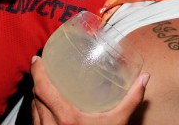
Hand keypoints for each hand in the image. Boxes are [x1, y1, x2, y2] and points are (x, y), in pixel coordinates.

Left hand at [30, 56, 148, 124]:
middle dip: (37, 79)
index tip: (38, 58)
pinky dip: (38, 109)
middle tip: (42, 65)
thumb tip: (144, 78)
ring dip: (37, 94)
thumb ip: (131, 99)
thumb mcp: (118, 122)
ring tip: (43, 81)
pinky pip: (36, 120)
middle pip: (36, 95)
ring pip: (34, 108)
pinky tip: (45, 103)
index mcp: (66, 117)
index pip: (42, 88)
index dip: (37, 71)